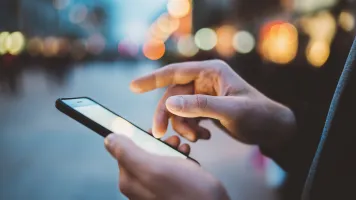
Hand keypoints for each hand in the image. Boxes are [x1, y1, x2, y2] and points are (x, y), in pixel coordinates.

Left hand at [104, 133, 229, 199]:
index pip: (125, 149)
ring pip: (159, 158)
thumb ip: (128, 153)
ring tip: (182, 149)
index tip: (154, 133)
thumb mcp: (154, 167)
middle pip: (143, 153)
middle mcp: (140, 186)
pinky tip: (188, 159)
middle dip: (159, 143)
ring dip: (171, 149)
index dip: (140, 137)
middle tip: (172, 142)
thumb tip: (109, 139)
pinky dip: (180, 159)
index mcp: (130, 181)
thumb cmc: (187, 192)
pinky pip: (171, 167)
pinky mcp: (171, 189)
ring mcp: (156, 188)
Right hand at [131, 60, 295, 148]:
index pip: (175, 72)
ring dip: (182, 126)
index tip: (133, 87)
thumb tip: (170, 103)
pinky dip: (191, 129)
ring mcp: (204, 95)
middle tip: (158, 133)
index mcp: (211, 71)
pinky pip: (188, 117)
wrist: (271, 129)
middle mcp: (205, 80)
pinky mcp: (206, 108)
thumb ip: (200, 106)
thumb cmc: (257, 114)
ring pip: (178, 109)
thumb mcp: (230, 110)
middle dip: (166, 115)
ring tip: (198, 138)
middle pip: (173, 95)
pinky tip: (206, 136)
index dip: (152, 79)